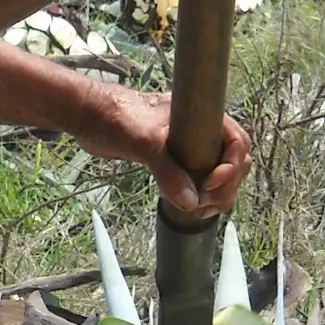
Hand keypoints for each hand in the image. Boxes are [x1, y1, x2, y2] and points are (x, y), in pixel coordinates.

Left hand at [69, 84, 251, 218]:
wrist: (87, 115)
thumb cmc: (115, 115)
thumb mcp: (144, 142)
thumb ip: (167, 170)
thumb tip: (190, 201)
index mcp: (202, 116)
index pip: (237, 142)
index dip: (231, 166)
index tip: (208, 183)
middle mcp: (200, 131)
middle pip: (233, 162)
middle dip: (226, 186)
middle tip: (204, 202)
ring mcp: (188, 146)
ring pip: (218, 174)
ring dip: (216, 195)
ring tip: (199, 209)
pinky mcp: (174, 160)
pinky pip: (198, 179)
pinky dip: (200, 196)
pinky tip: (190, 207)